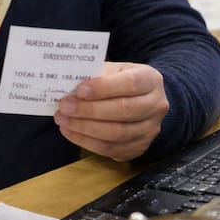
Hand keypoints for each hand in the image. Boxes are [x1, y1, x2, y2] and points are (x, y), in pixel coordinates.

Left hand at [54, 62, 168, 161]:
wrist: (143, 100)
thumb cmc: (122, 81)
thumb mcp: (115, 70)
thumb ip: (97, 75)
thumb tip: (70, 86)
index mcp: (151, 80)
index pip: (130, 83)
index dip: (103, 88)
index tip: (79, 90)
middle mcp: (156, 105)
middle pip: (123, 111)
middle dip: (89, 110)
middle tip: (65, 107)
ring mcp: (150, 129)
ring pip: (116, 133)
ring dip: (85, 128)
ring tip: (63, 120)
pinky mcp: (139, 147)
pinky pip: (111, 149)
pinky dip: (88, 142)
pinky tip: (71, 132)